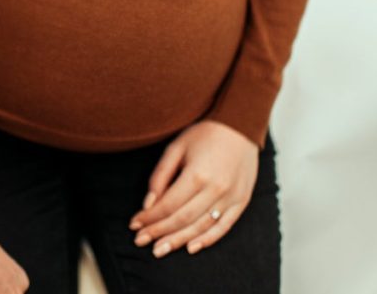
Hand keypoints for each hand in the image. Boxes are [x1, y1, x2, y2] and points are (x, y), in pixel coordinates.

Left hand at [129, 121, 257, 256]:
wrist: (240, 126)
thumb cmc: (204, 134)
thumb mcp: (176, 148)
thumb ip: (160, 176)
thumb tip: (149, 204)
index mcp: (197, 174)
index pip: (168, 205)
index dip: (150, 218)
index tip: (134, 225)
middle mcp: (216, 189)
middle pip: (182, 219)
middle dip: (159, 232)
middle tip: (141, 241)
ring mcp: (231, 197)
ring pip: (201, 227)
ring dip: (179, 241)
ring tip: (160, 250)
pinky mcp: (241, 201)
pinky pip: (224, 227)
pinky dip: (207, 240)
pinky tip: (191, 248)